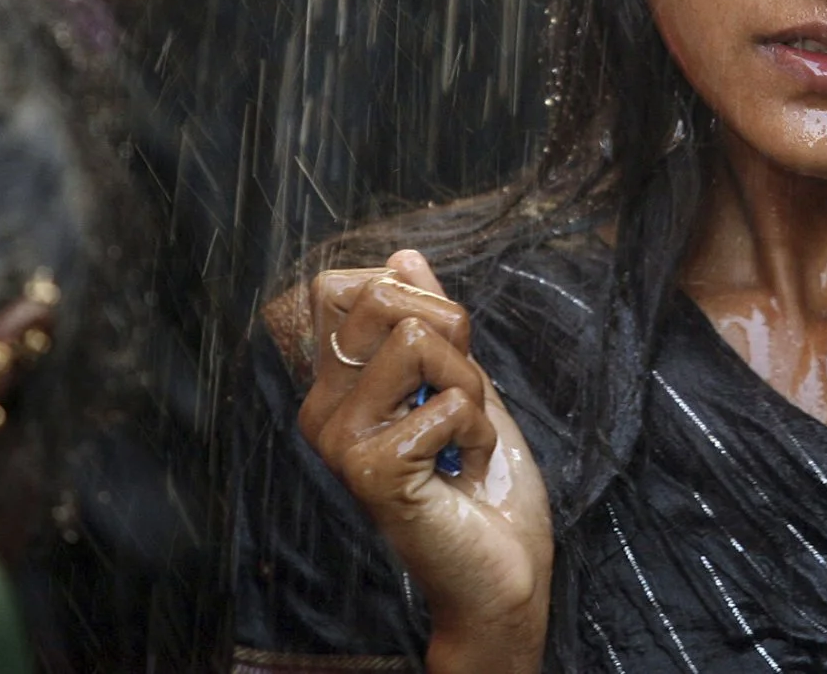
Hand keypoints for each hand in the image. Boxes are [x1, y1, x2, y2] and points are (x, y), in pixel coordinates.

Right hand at [299, 250, 551, 673]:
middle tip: (460, 397)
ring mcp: (339, 440)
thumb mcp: (464, 380)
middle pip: (382, 296)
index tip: (441, 358)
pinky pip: (447, 402)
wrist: (503, 572)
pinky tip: (464, 474)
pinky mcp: (368, 470)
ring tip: (462, 439)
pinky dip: (478, 433)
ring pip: (418, 340)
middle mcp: (322, 409)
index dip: (413, 297)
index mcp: (336, 386)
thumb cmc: (486, 483)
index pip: (343, 286)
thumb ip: (433, 321)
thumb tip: (406, 254)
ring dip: (470, 387)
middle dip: (452, 333)